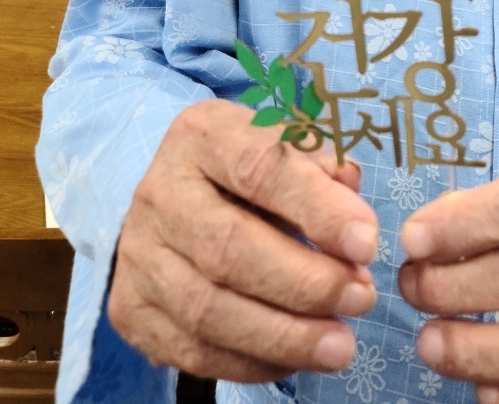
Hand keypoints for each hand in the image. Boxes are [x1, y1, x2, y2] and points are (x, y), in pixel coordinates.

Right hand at [108, 99, 379, 382]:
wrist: (169, 196)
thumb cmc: (245, 168)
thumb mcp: (282, 144)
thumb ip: (320, 165)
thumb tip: (351, 190)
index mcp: (202, 136)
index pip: (260, 169)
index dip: (317, 209)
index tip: (367, 242)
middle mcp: (160, 192)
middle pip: (229, 249)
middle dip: (305, 283)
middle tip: (361, 297)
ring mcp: (139, 255)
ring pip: (208, 310)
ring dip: (284, 336)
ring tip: (340, 344)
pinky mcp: (131, 309)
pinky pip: (192, 350)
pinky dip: (251, 362)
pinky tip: (296, 358)